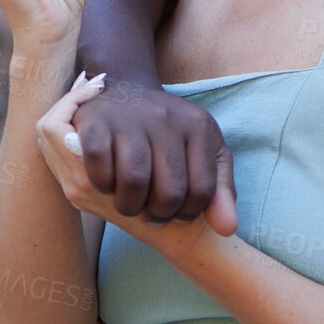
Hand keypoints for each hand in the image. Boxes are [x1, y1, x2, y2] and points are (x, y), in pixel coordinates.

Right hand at [72, 77, 238, 234]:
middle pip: (169, 191)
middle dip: (159, 215)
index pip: (202, 190)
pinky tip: (108, 185)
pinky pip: (99, 167)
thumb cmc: (169, 133)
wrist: (125, 93)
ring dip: (129, 206)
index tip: (177, 214)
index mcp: (199, 126)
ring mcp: (131, 119)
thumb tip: (227, 229)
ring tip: (129, 204)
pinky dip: (102, 185)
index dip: (189, 214)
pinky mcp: (96, 124)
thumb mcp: (205, 152)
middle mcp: (167, 119)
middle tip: (150, 214)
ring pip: (134, 181)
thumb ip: (220, 190)